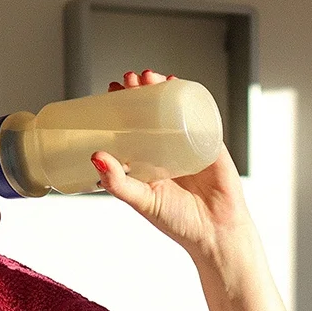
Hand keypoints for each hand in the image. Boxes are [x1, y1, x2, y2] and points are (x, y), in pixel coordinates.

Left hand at [95, 69, 258, 262]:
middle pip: (151, 111)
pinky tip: (178, 84)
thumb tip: (95, 155)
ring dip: (162, 88)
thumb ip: (117, 182)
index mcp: (148, 162)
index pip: (130, 126)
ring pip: (174, 108)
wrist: (216, 233)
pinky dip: (190, 97)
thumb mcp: (141, 200)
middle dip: (139, 91)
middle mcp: (167, 149)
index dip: (120, 107)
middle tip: (127, 80)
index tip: (110, 91)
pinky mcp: (210, 143)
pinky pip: (200, 115)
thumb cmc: (179, 222)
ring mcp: (189, 144)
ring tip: (149, 77)